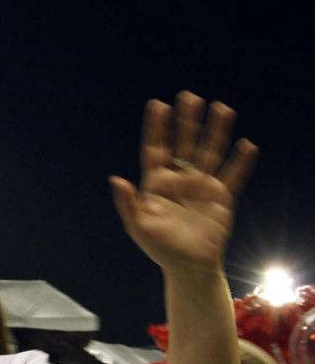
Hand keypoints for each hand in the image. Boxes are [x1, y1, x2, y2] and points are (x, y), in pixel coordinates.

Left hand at [110, 92, 256, 277]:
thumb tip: (116, 179)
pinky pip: (233, 176)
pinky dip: (241, 162)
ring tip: (221, 108)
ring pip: (210, 152)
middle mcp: (180, 180)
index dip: (156, 128)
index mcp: (157, 184)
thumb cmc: (159, 248)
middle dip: (187, 121)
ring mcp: (202, 186)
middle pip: (185, 144)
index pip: (156, 149)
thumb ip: (128, 203)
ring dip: (216, 131)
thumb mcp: (139, 227)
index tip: (157, 105)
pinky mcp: (222, 197)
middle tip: (189, 97)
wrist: (188, 266)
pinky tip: (247, 145)